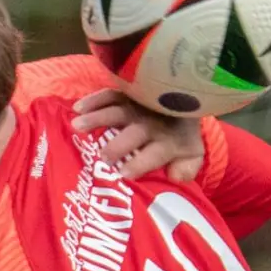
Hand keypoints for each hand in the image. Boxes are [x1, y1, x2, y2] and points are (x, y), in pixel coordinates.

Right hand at [71, 88, 203, 181]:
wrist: (188, 97)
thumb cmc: (182, 133)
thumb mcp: (192, 153)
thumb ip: (188, 168)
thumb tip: (176, 176)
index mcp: (166, 142)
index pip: (154, 154)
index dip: (140, 163)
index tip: (124, 173)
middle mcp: (150, 124)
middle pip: (133, 134)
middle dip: (118, 145)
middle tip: (103, 156)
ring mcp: (138, 107)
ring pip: (117, 112)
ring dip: (98, 118)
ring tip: (78, 126)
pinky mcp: (127, 94)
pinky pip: (110, 94)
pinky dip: (94, 100)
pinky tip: (77, 108)